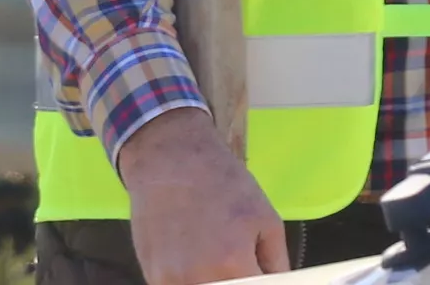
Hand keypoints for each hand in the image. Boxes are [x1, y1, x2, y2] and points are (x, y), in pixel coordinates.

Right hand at [113, 108, 285, 284]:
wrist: (169, 157)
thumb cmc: (222, 182)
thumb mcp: (266, 218)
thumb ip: (277, 264)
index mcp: (232, 265)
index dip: (259, 281)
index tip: (255, 269)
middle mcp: (198, 279)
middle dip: (238, 280)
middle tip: (236, 259)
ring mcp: (170, 280)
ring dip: (213, 280)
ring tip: (213, 253)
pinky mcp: (152, 275)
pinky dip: (189, 279)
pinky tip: (191, 255)